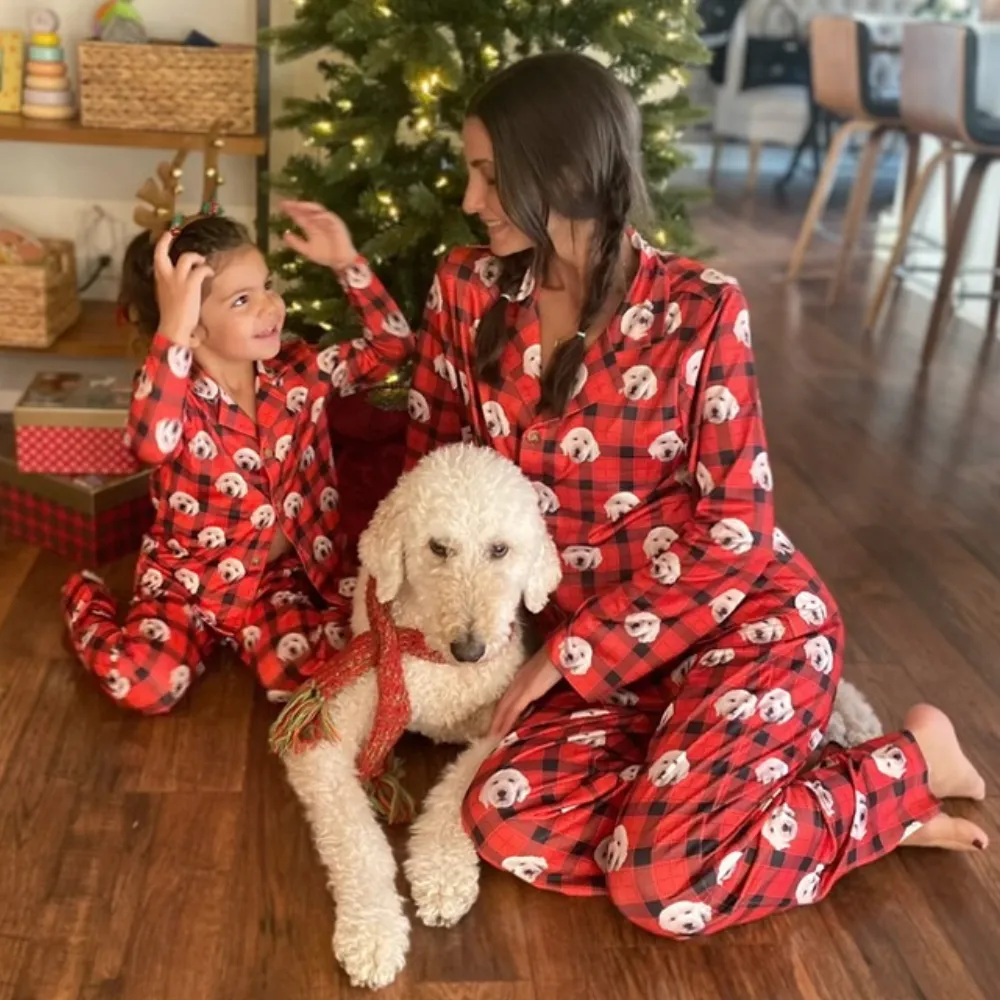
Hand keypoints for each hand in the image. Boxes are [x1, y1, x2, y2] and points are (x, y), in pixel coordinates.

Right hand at [153, 229, 213, 344]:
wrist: (174, 327)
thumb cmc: (172, 318)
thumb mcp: (167, 299)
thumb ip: (171, 289)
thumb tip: (178, 285)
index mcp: (159, 279)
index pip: (157, 256)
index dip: (162, 243)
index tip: (167, 235)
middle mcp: (166, 276)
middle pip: (163, 251)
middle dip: (168, 240)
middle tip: (176, 234)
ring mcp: (178, 279)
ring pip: (187, 257)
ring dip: (197, 258)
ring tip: (202, 263)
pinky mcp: (191, 283)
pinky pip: (201, 269)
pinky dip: (207, 270)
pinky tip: (210, 274)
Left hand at [281, 200, 357, 271]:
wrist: (341, 262)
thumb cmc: (326, 256)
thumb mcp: (307, 250)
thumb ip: (296, 243)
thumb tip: (284, 235)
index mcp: (311, 226)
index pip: (300, 215)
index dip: (291, 211)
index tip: (281, 206)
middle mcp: (318, 221)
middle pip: (307, 210)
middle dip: (297, 205)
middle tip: (287, 203)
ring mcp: (328, 221)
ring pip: (318, 210)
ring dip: (308, 207)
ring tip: (299, 205)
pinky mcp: (338, 224)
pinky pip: (330, 217)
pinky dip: (322, 216)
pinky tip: (314, 217)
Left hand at [488, 647, 562, 738]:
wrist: (562, 651)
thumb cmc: (559, 660)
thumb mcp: (547, 673)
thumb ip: (543, 682)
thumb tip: (543, 692)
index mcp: (522, 677)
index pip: (508, 697)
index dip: (501, 711)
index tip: (497, 723)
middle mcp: (518, 681)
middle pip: (502, 704)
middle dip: (496, 720)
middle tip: (490, 736)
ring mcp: (520, 686)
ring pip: (504, 708)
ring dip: (497, 724)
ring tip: (492, 737)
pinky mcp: (526, 691)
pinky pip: (512, 710)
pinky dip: (505, 722)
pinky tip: (500, 733)